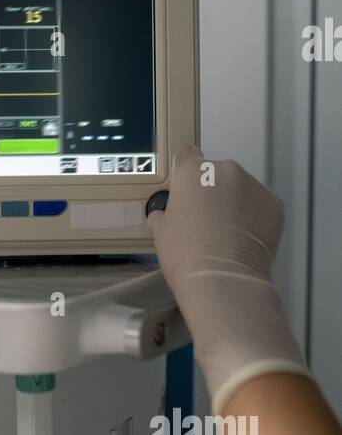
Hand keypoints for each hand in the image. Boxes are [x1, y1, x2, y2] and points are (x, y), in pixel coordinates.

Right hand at [148, 148, 310, 411]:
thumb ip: (163, 215)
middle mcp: (224, 169)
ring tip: (229, 233)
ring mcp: (253, 185)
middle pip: (216, 172)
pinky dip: (256, 216)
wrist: (223, 279)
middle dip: (213, 190)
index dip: (186, 172)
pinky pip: (261, 205)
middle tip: (207, 220)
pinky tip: (247, 238)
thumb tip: (165, 215)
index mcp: (191, 171)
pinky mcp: (275, 204)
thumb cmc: (185, 255)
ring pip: (242, 188)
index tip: (186, 190)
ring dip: (236, 202)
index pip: (187, 155)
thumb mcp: (161, 233)